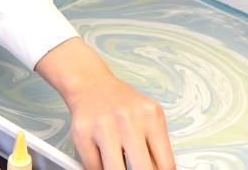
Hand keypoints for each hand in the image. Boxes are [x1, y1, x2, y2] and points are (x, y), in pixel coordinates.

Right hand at [36, 38, 174, 169]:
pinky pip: (93, 168)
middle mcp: (128, 119)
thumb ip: (156, 146)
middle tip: (137, 169)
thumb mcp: (148, 118)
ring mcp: (104, 126)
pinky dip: (100, 169)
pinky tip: (104, 158)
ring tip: (119, 164)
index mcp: (151, 115)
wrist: (92, 85)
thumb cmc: (122, 104)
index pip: (165, 164)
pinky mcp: (81, 133)